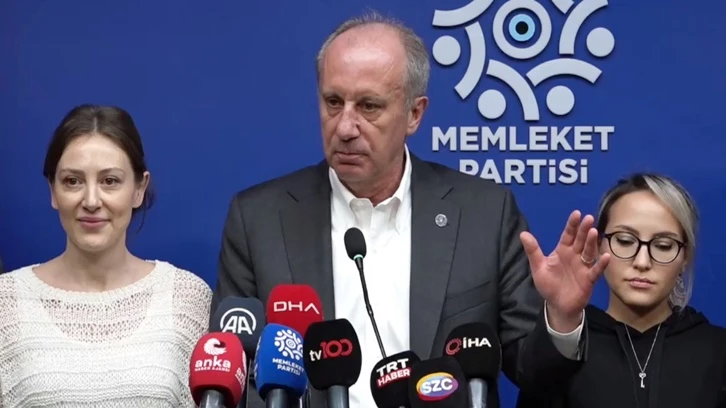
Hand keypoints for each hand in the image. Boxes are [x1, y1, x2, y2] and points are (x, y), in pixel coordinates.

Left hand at [520, 210, 610, 331]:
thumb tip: (523, 234)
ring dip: (591, 242)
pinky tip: (605, 256)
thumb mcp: (538, 267)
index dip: (572, 225)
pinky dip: (601, 264)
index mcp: (562, 251)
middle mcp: (574, 256)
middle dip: (583, 230)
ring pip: (588, 252)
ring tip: (593, 231)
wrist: (557, 305)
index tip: (576, 213)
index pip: (568, 235)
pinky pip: (596, 270)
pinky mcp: (589, 279)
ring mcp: (583, 267)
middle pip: (580, 240)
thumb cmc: (549, 285)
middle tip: (588, 218)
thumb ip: (533, 251)